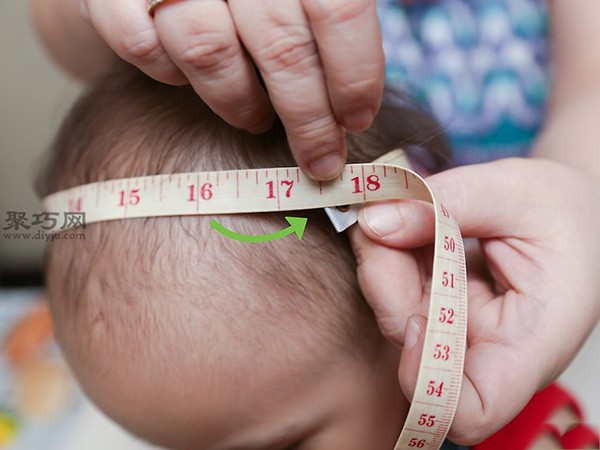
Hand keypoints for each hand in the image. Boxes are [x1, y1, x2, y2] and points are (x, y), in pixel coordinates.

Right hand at [80, 0, 383, 179]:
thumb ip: (324, 22)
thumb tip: (356, 100)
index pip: (338, 10)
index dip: (354, 73)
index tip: (358, 118)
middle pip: (282, 45)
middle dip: (310, 119)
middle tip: (321, 159)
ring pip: (211, 50)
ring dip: (241, 102)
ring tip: (257, 118)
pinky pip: (143, 46)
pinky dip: (168, 74)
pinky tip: (187, 80)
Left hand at [348, 158, 599, 443]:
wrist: (568, 211)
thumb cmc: (561, 208)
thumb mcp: (515, 192)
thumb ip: (448, 203)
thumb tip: (374, 221)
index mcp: (530, 341)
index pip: (470, 409)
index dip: (425, 379)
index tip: (416, 318)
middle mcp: (486, 348)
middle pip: (413, 355)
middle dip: (387, 287)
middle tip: (381, 223)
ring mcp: (455, 329)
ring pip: (393, 315)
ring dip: (381, 262)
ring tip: (394, 211)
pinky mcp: (435, 305)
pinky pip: (394, 289)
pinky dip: (387, 253)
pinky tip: (399, 219)